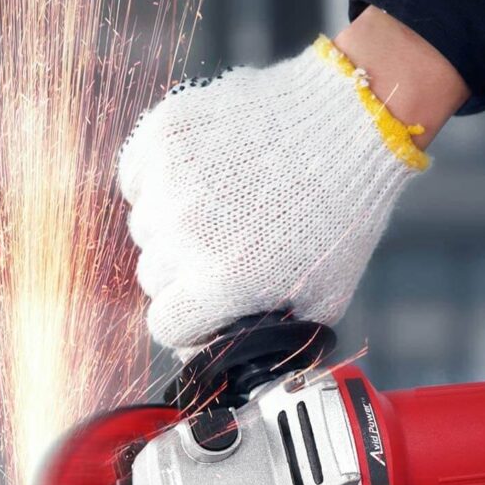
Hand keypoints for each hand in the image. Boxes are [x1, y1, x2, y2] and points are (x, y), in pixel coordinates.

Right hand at [119, 13, 464, 350]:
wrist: (347, 123)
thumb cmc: (341, 212)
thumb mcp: (325, 297)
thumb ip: (277, 338)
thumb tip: (237, 361)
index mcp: (224, 282)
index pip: (165, 326)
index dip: (189, 319)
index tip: (205, 303)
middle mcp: (188, 235)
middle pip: (153, 276)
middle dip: (184, 271)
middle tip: (226, 244)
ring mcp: (171, 181)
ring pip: (144, 226)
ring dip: (172, 224)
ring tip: (224, 204)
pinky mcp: (164, 135)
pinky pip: (136, 175)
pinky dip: (159, 179)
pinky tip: (203, 173)